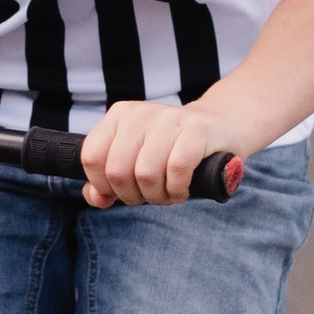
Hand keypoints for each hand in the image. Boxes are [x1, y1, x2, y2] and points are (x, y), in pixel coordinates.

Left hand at [79, 99, 241, 206]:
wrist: (221, 127)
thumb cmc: (171, 151)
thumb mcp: (134, 161)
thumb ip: (107, 182)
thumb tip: (97, 199)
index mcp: (119, 115)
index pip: (91, 157)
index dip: (103, 185)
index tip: (121, 191)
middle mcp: (141, 113)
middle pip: (117, 170)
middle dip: (132, 195)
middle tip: (149, 195)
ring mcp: (169, 118)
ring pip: (145, 173)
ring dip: (157, 196)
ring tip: (168, 193)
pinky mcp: (197, 130)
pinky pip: (176, 169)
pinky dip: (177, 189)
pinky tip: (182, 189)